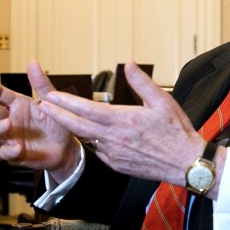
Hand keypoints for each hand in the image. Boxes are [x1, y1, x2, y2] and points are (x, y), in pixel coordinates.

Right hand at [0, 61, 80, 181]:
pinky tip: (17, 147)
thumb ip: (41, 84)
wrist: (66, 147)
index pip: (0, 94)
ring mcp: (11, 136)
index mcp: (18, 105)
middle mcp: (11, 119)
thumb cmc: (56, 123)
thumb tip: (32, 63)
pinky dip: (9, 151)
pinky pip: (6, 153)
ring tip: (7, 124)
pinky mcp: (16, 153)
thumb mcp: (51, 102)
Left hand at [40, 62, 205, 186]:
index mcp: (123, 121)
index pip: (87, 109)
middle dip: (57, 115)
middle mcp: (114, 139)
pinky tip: (90, 134)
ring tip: (59, 117)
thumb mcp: (163, 101)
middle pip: (77, 126)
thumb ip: (142, 83)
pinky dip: (91, 141)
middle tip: (43, 105)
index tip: (51, 95)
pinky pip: (99, 151)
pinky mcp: (118, 165)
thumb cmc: (176, 132)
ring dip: (72, 127)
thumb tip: (128, 65)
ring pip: (87, 139)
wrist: (186, 164)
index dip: (66, 102)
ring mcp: (114, 154)